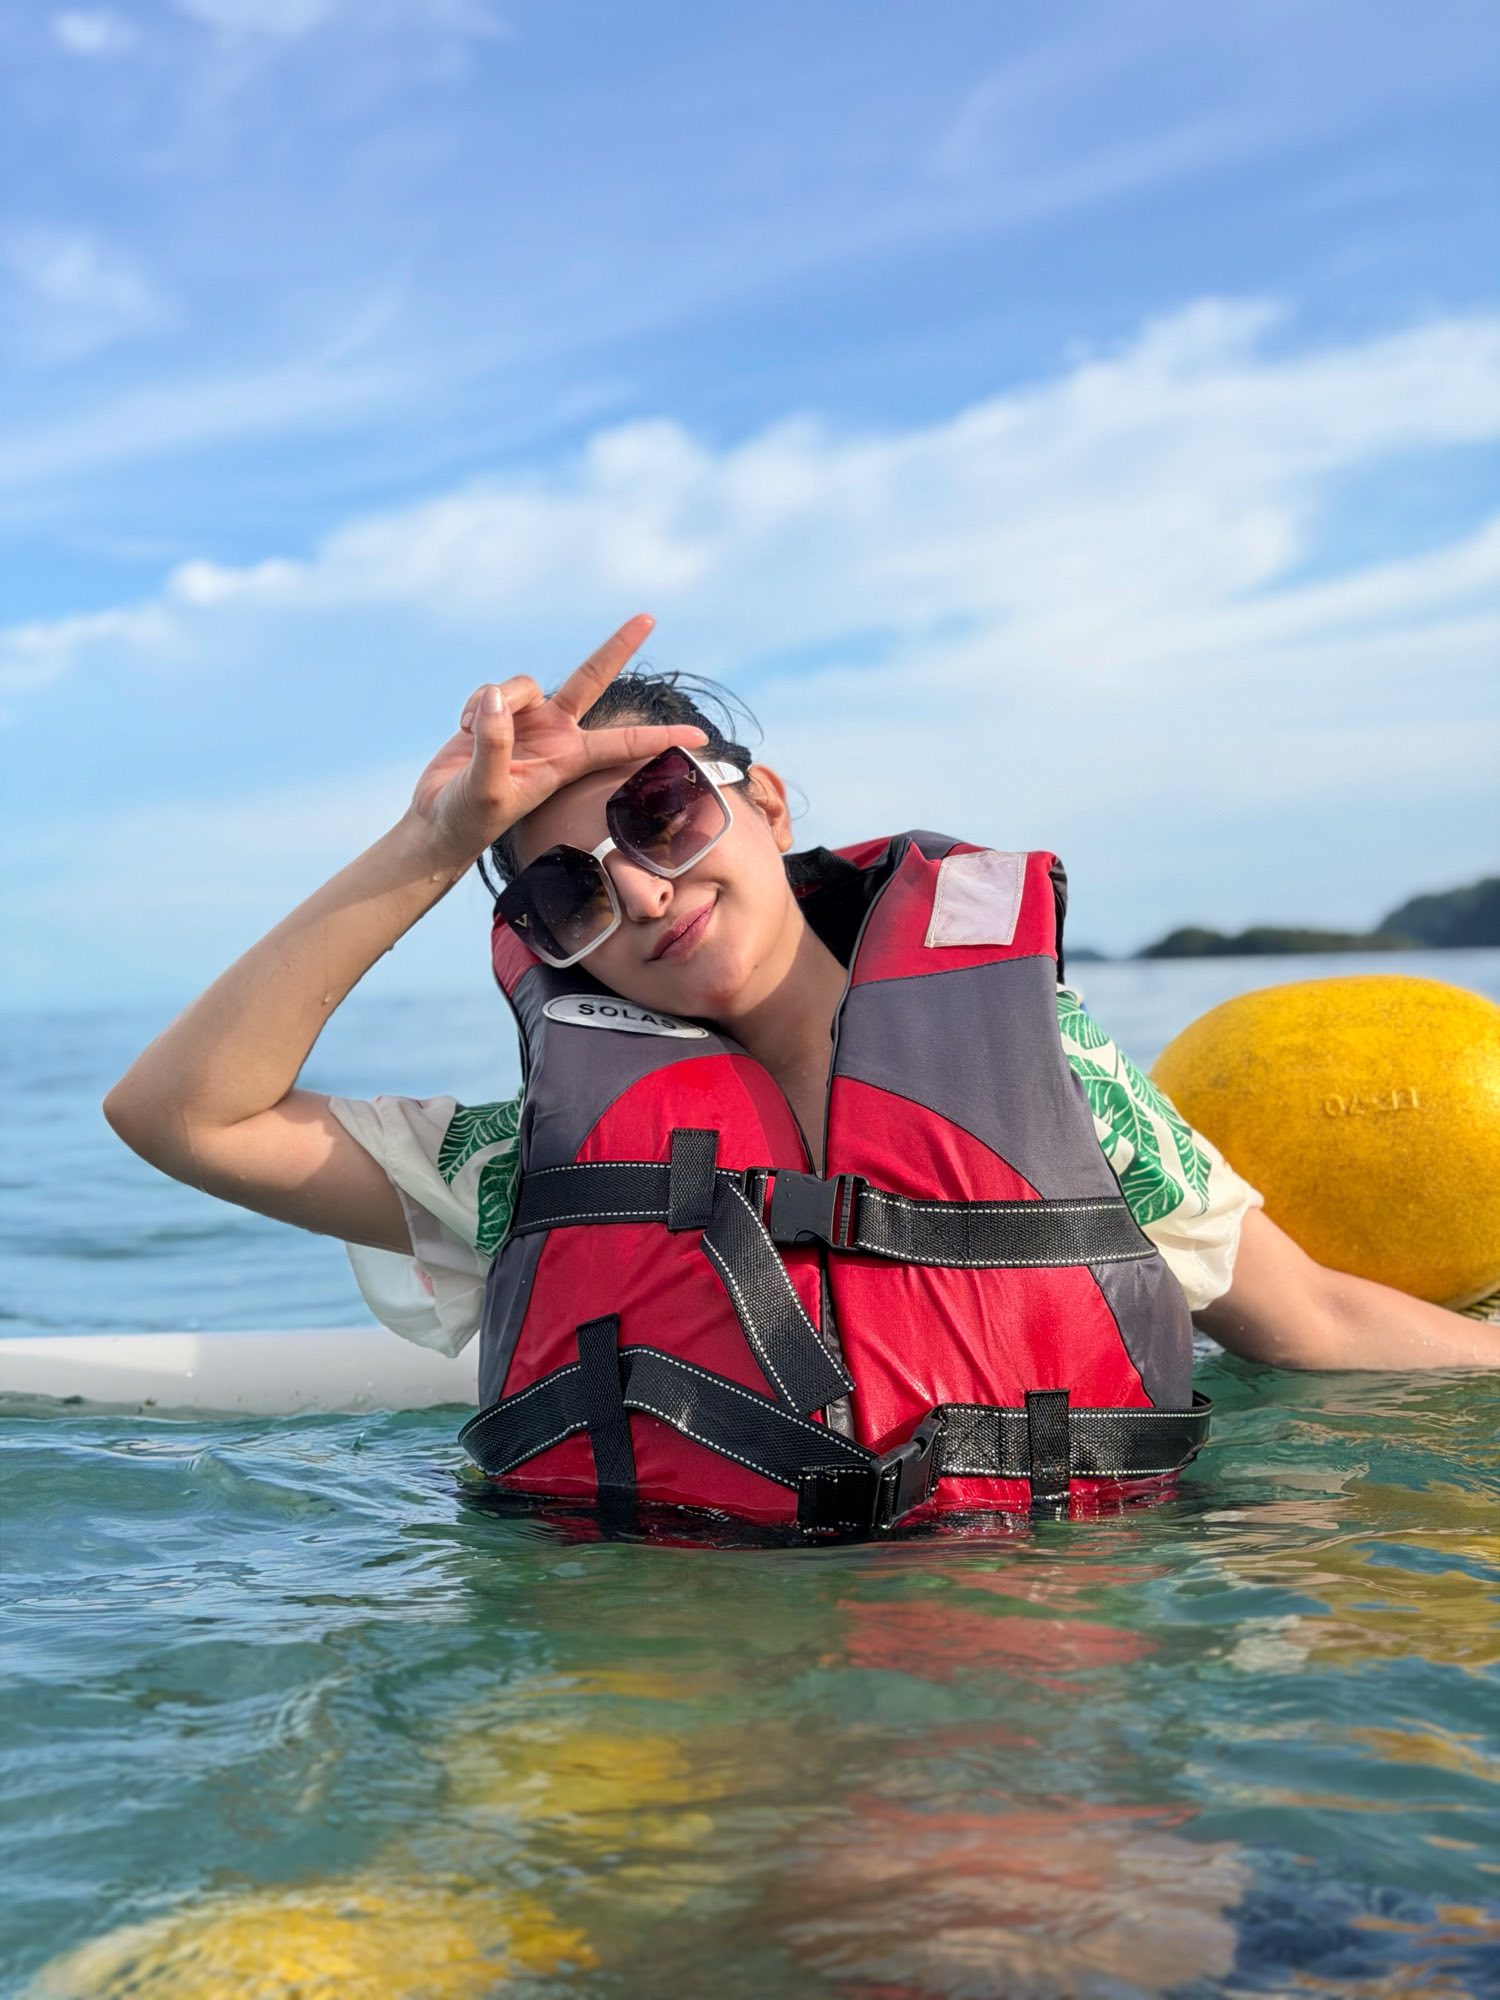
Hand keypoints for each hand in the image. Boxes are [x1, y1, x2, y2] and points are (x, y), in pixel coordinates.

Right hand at [405, 615, 706, 868]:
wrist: (440, 819)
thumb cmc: (470, 817)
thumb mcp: (486, 790)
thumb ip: (494, 744)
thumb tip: (497, 699)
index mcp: (568, 760)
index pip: (623, 744)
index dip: (660, 737)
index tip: (699, 735)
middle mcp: (555, 733)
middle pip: (592, 678)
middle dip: (618, 647)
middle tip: (649, 617)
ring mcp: (528, 719)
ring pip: (521, 684)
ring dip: (493, 702)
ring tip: (473, 735)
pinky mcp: (498, 711)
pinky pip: (491, 690)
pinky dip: (474, 706)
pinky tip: (465, 732)